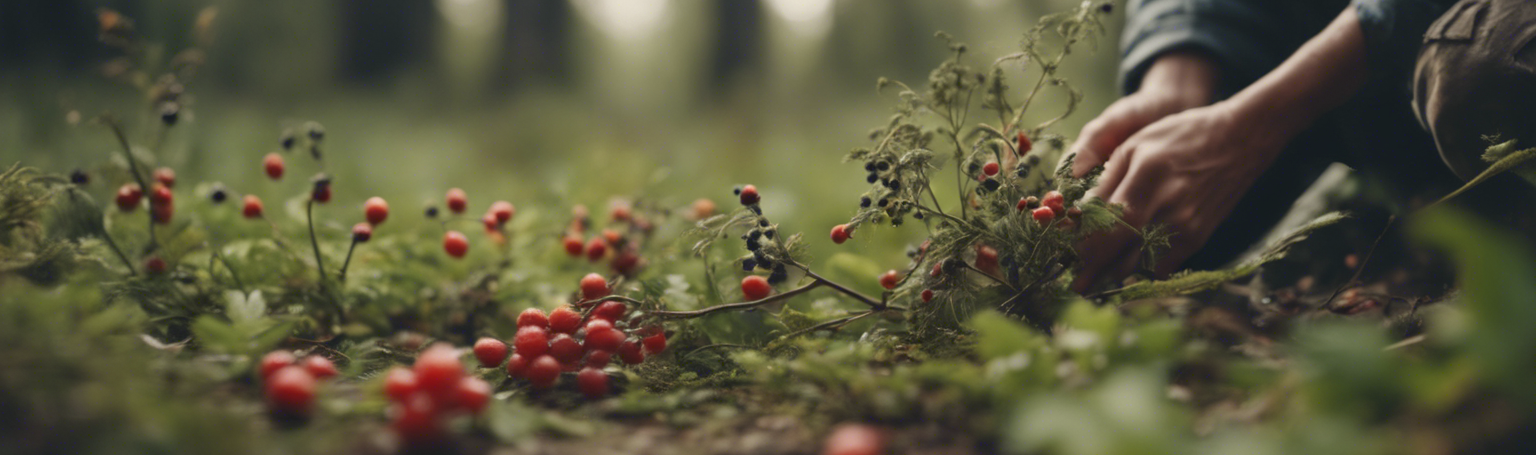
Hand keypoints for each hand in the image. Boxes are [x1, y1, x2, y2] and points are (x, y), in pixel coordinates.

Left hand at [1068, 9, 1368, 291]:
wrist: (1241, 139)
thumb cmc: (1180, 136)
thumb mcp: (1135, 146)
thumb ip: (1106, 183)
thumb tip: (1077, 219)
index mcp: (1143, 176)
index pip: (1102, 225)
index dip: (1079, 249)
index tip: (1062, 262)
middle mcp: (1164, 205)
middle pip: (1116, 252)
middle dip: (1092, 272)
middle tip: (1077, 285)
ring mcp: (1184, 225)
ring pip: (1138, 265)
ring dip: (1114, 275)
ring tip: (1098, 280)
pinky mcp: (1199, 236)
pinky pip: (1162, 266)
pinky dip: (1143, 269)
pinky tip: (1130, 267)